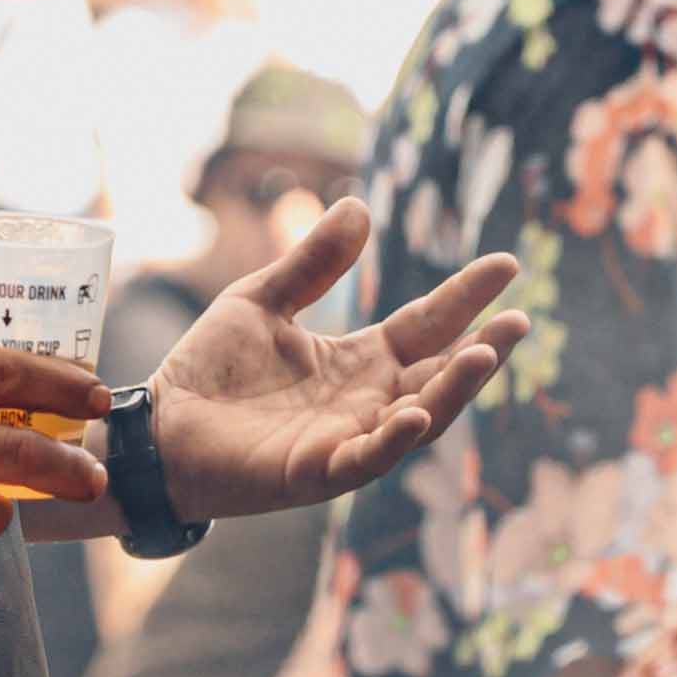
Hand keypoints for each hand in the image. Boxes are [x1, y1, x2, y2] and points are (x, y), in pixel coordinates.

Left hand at [152, 198, 525, 520]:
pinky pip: (367, 458)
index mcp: (359, 361)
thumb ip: (312, 262)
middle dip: (481, 350)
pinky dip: (394, 440)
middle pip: (438, 374)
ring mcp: (347, 440)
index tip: (506, 264)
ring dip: (452, 391)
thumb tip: (358, 204)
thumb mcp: (262, 300)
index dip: (466, 297)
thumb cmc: (209, 370)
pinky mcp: (316, 472)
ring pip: (418, 418)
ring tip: (482, 355)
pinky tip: (416, 413)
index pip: (427, 325)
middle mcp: (366, 402)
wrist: (159, 427)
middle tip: (518, 319)